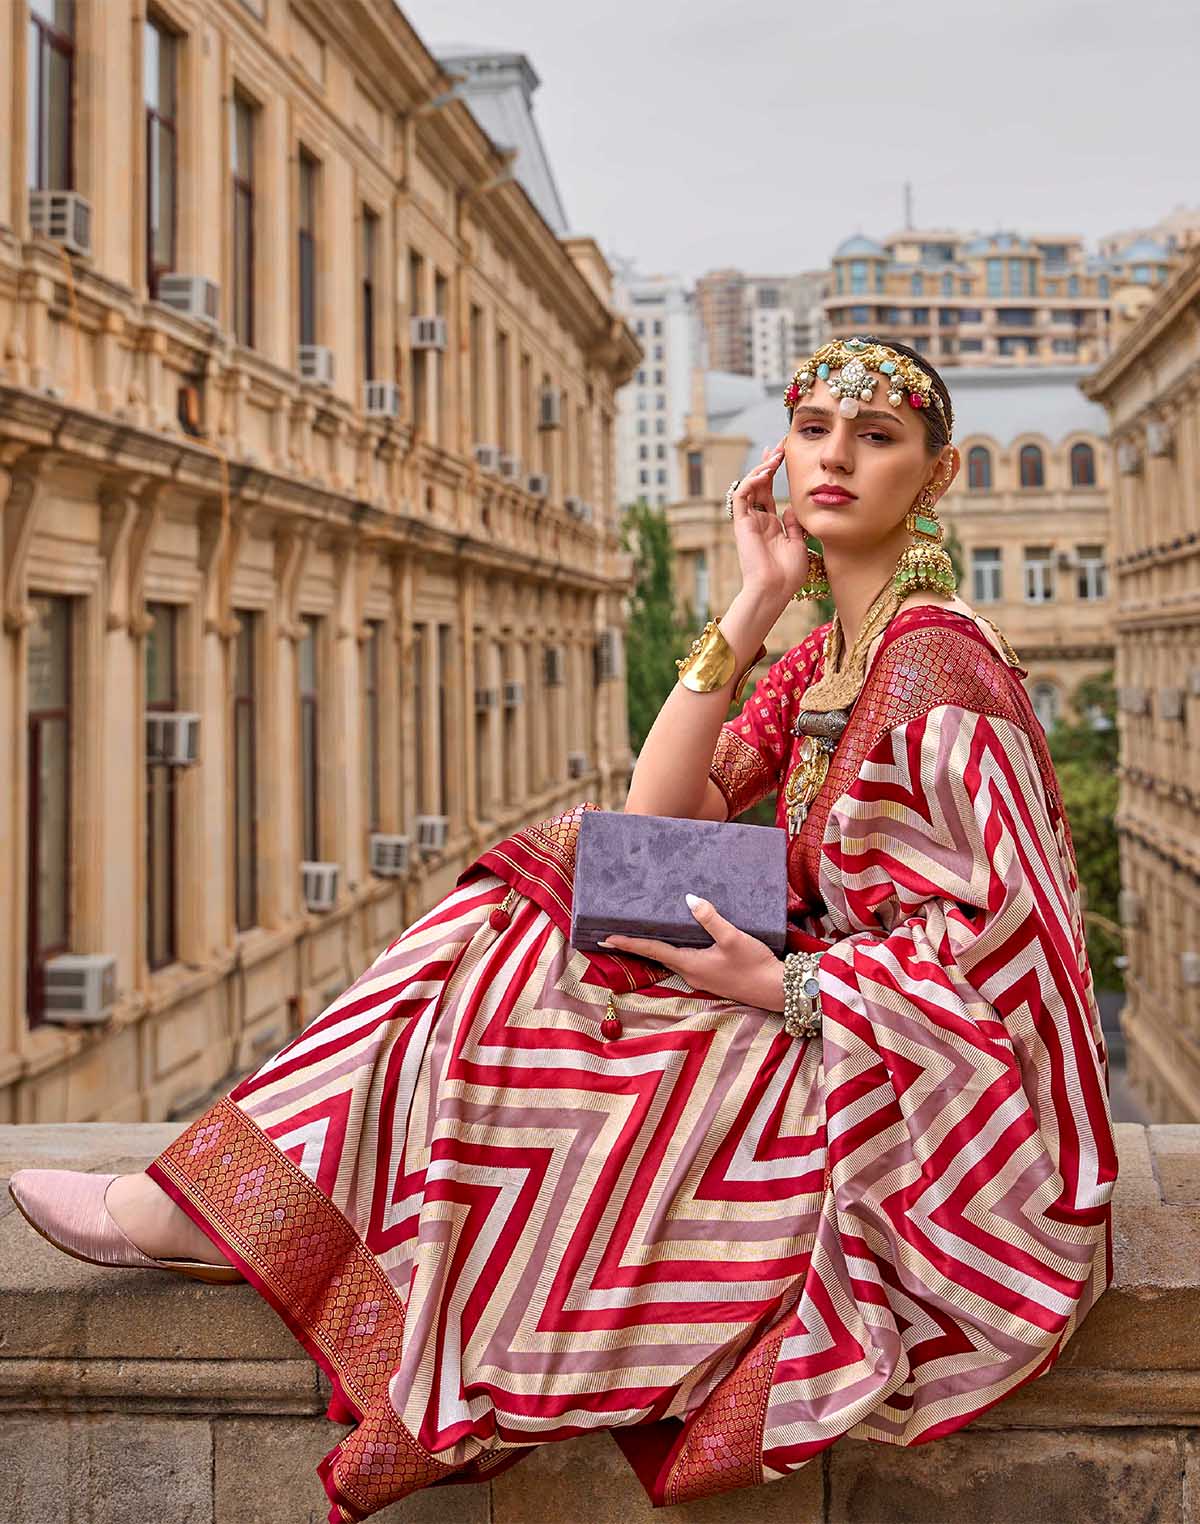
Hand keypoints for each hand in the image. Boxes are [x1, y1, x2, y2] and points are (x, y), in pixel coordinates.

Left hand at [598, 895, 783, 1011]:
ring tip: (643, 929)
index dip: (628, 942)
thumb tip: (690, 899)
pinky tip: (680, 937)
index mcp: (690, 964)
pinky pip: (686, 959)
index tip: (606, 937)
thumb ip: (710, 918)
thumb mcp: (733, 938)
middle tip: (617, 931)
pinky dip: (675, 948)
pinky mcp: (712, 975)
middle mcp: (690, 973)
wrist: (777, 991)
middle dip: (637, 944)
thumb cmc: (755, 965)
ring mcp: (701, 976)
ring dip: (656, 946)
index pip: (652, 950)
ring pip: (672, 957)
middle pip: (657, 955)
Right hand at [730, 437, 810, 603]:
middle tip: (780, 445)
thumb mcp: (799, 544)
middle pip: (759, 485)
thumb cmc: (788, 575)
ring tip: (775, 455)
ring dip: (761, 469)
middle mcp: (759, 521)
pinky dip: (751, 481)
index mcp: (772, 526)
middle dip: (768, 464)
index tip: (787, 456)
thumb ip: (794, 525)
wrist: (774, 590)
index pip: (771, 494)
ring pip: (749, 487)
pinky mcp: (741, 523)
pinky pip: (741, 496)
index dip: (777, 475)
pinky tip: (765, 472)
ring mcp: (749, 521)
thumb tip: (792, 506)